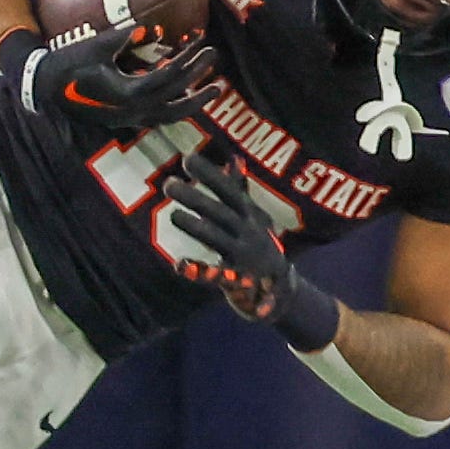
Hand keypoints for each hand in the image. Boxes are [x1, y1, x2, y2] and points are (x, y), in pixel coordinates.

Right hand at [17, 22, 218, 133]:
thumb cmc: (68, 63)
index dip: (189, 60)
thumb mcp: (97, 46)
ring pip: (171, 115)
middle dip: (199, 78)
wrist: (44, 87)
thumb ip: (127, 37)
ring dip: (193, 101)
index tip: (205, 44)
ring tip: (213, 89)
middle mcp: (133, 111)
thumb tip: (155, 30)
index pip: (168, 77)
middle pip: (176, 99)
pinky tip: (185, 94)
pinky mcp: (125, 119)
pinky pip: (159, 115)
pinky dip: (176, 106)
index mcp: (128, 94)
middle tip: (215, 58)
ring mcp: (130, 118)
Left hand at [162, 151, 338, 346]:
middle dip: (196, 198)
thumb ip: (239, 189)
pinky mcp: (237, 283)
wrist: (281, 290)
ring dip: (197, 227)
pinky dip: (199, 272)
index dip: (210, 174)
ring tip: (174, 216)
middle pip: (220, 212)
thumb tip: (234, 158)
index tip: (187, 158)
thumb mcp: (253, 216)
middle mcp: (248, 233)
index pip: (228, 191)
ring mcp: (244, 258)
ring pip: (218, 239)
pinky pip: (217, 277)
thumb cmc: (259, 245)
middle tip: (168, 184)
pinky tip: (179, 265)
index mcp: (249, 216)